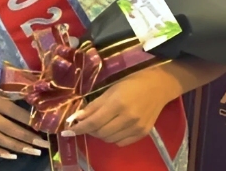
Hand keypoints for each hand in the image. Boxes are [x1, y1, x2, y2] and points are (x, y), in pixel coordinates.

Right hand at [0, 85, 49, 159]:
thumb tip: (36, 106)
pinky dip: (1, 153)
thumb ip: (15, 98)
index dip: (31, 121)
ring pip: (2, 141)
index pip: (15, 113)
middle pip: (11, 130)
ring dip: (20, 147)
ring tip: (35, 151)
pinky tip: (14, 156)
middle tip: (44, 144)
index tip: (44, 127)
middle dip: (29, 138)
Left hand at [63, 68, 179, 146]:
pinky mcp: (143, 133)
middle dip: (89, 130)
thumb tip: (77, 118)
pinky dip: (112, 138)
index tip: (68, 131)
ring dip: (100, 134)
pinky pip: (121, 142)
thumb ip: (93, 106)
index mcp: (117, 104)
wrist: (158, 86)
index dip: (78, 128)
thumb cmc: (131, 84)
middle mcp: (128, 118)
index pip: (93, 122)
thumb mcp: (109, 91)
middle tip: (86, 122)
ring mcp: (137, 127)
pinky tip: (113, 128)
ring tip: (100, 124)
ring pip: (109, 139)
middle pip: (100, 133)